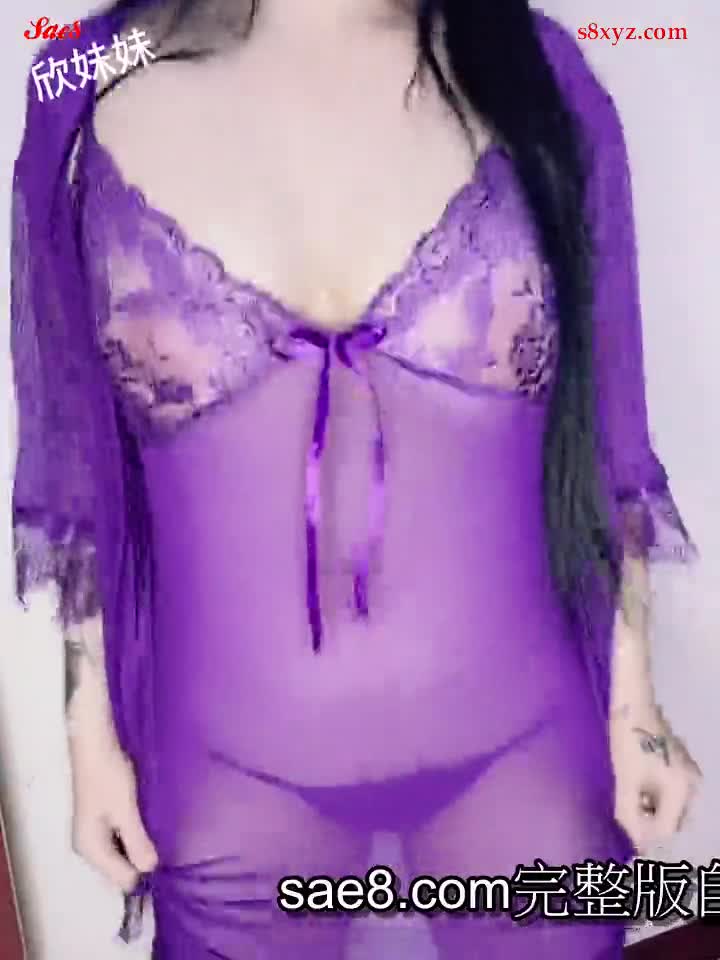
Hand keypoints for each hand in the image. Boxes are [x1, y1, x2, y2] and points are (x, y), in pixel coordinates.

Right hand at [69, 726, 157, 892]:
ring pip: (121, 854)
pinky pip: (119, 840)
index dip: (144, 873)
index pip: (122, 880)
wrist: (95, 746)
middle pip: (120, 869)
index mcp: (90, 850)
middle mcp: (88, 848)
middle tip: (168, 848)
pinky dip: (133, 836)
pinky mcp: (99, 821)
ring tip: (161, 837)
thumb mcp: (125, 811)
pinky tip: (148, 825)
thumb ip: (137, 841)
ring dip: (139, 847)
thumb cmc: (109, 777)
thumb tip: (150, 869)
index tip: (167, 862)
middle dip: (141, 861)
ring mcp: (93, 835)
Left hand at [610, 702, 701, 853]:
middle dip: (650, 826)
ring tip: (629, 804)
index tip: (627, 840)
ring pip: (671, 808)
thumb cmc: (629, 741)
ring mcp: (688, 775)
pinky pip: (670, 794)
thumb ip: (629, 814)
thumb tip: (635, 842)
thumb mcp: (625, 781)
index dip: (646, 838)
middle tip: (626, 821)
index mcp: (682, 790)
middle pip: (673, 821)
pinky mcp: (680, 767)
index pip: (667, 829)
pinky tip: (636, 791)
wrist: (634, 705)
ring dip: (652, 812)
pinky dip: (654, 798)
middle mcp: (692, 785)